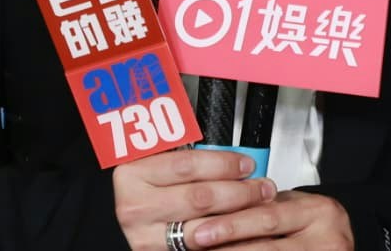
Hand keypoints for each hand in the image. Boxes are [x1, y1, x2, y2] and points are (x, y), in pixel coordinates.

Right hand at [112, 149, 274, 250]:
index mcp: (133, 174)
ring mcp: (145, 236)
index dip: (223, 163)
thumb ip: (184, 155)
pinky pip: (200, 249)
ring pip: (203, 227)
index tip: (246, 163)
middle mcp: (136, 207)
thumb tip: (229, 149)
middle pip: (199, 197)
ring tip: (257, 205)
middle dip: (239, 191)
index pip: (187, 165)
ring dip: (239, 216)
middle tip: (262, 186)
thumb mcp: (157, 163)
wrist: (128, 221)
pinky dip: (226, 239)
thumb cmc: (147, 187)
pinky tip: (242, 229)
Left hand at [187, 190, 353, 249]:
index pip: (269, 215)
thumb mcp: (296, 209)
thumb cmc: (314, 229)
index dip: (231, 221)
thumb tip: (218, 208)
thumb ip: (266, 208)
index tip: (200, 225)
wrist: (337, 248)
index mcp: (320, 213)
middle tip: (197, 239)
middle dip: (228, 239)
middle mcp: (328, 240)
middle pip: (267, 241)